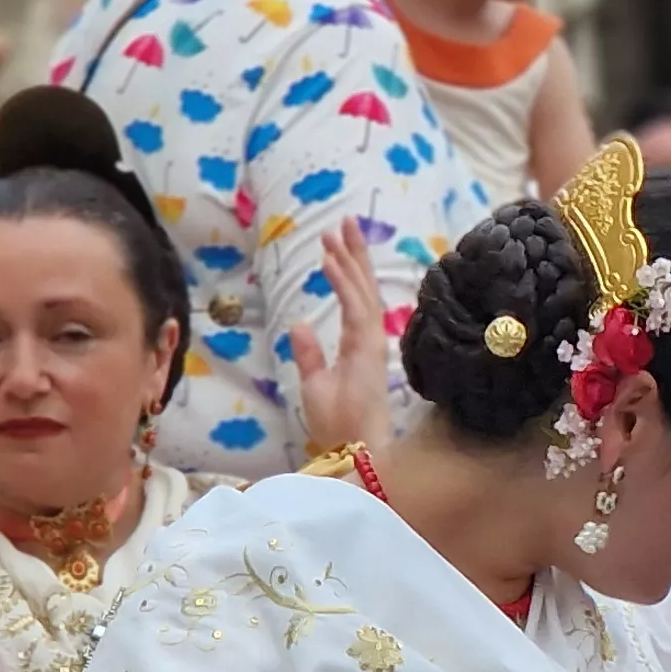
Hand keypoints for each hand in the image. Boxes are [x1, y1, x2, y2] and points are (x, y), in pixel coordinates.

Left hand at [289, 222, 393, 455]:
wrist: (355, 449)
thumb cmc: (338, 425)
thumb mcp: (314, 384)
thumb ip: (309, 354)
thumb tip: (299, 325)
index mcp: (360, 345)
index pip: (356, 299)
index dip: (348, 270)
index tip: (335, 245)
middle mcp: (370, 338)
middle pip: (364, 287)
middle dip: (355, 253)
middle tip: (345, 222)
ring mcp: (371, 342)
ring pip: (361, 290)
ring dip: (349, 259)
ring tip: (336, 230)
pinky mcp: (367, 348)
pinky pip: (354, 307)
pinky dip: (343, 282)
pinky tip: (331, 261)